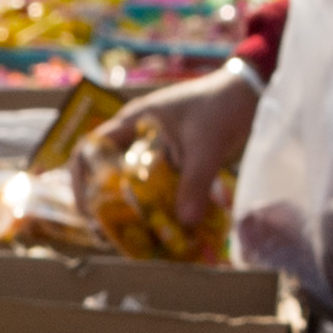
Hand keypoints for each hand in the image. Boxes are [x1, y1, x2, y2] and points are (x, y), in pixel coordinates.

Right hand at [79, 60, 259, 232]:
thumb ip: (194, 182)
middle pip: (107, 172)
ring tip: (133, 240)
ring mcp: (155, 150)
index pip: (90, 149)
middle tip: (108, 235)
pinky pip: (156, 188)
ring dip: (131, 210)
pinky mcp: (173, 162)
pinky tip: (163, 229)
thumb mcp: (206, 145)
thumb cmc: (222, 107)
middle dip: (104, 205)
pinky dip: (157, 207)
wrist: (250, 92)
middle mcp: (137, 136)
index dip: (81, 179)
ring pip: (131, 183)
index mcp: (133, 121)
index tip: (88, 210)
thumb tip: (184, 224)